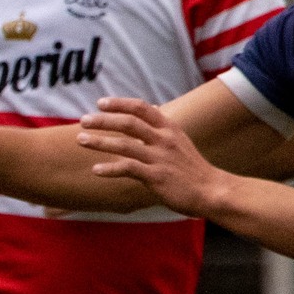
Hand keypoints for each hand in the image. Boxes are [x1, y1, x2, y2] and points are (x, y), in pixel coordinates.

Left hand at [78, 97, 230, 215]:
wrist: (212, 190)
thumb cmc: (192, 168)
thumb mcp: (180, 140)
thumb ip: (163, 126)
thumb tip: (151, 108)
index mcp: (169, 128)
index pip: (142, 107)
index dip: (120, 103)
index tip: (100, 103)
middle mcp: (164, 139)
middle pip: (128, 122)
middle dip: (103, 120)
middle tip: (83, 121)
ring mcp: (160, 158)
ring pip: (124, 144)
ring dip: (100, 141)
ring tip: (81, 140)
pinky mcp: (157, 177)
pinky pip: (129, 168)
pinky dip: (110, 168)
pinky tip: (96, 170)